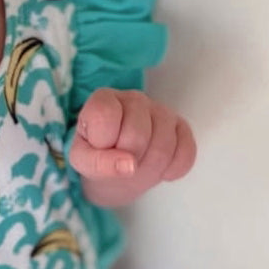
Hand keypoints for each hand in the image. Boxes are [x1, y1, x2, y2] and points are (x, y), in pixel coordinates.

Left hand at [70, 88, 195, 196]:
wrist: (118, 168)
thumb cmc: (98, 157)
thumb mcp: (83, 161)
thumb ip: (97, 162)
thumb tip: (129, 165)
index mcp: (104, 99)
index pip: (106, 116)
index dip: (103, 143)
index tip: (100, 149)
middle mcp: (134, 99)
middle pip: (138, 134)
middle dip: (128, 159)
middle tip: (121, 164)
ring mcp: (160, 111)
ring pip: (164, 144)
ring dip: (150, 167)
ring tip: (138, 166)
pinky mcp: (181, 127)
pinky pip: (186, 152)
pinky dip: (172, 169)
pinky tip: (159, 168)